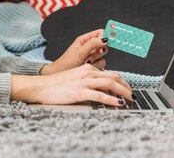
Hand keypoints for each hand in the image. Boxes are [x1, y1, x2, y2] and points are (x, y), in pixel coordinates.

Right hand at [11, 64, 132, 106]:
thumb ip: (87, 81)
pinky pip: (100, 95)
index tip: (127, 89)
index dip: (122, 82)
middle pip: (114, 76)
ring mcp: (84, 82)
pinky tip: (118, 104)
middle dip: (127, 86)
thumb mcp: (75, 78)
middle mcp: (88, 72)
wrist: (41, 86)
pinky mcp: (80, 92)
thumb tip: (99, 89)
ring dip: (124, 92)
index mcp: (87, 68)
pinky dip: (112, 100)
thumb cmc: (55, 85)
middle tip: (133, 95)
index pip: (110, 73)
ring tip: (130, 100)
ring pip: (110, 84)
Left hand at [40, 29, 108, 74]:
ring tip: (86, 62)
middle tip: (92, 55)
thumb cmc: (66, 63)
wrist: (62, 75)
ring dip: (95, 60)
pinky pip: (101, 65)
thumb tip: (104, 39)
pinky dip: (96, 67)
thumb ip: (92, 44)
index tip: (107, 42)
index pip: (100, 33)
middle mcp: (89, 47)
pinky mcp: (94, 66)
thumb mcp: (79, 52)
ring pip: (103, 56)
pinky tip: (87, 68)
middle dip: (99, 51)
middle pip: (104, 44)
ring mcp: (92, 57)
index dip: (105, 36)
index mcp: (85, 40)